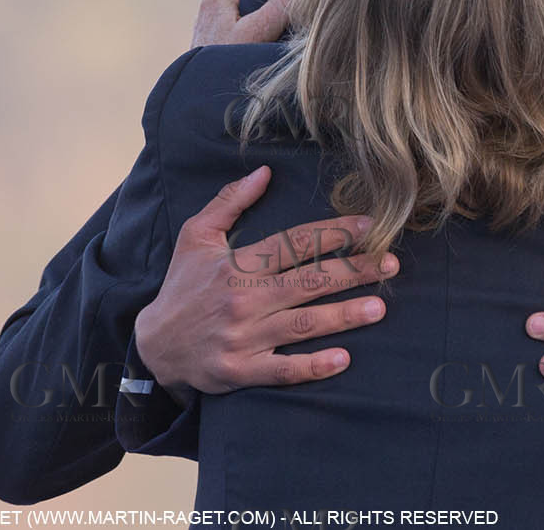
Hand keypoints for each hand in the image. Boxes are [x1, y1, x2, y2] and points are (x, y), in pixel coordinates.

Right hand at [134, 166, 396, 404]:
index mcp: (237, 266)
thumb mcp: (196, 237)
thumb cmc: (182, 287)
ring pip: (302, 324)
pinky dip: (312, 367)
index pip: (293, 244)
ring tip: (380, 307)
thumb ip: (229, 202)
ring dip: (343, 315)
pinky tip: (343, 360)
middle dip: (353, 272)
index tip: (369, 225)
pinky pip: (282, 370)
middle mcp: (243, 300)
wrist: (153, 347)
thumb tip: (263, 171)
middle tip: (390, 265)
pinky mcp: (240, 372)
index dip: (333, 233)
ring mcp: (243, 338)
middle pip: (307, 282)